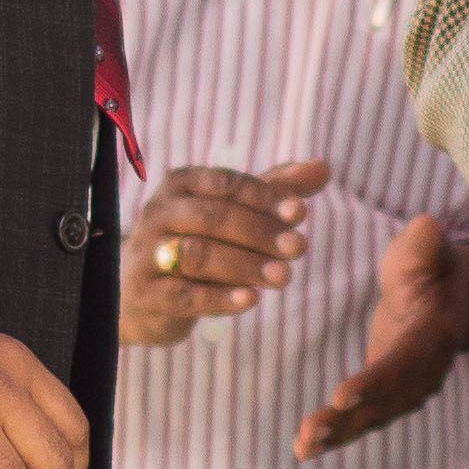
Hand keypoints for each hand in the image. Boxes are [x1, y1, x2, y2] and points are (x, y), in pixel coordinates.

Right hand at [123, 160, 325, 344]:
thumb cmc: (199, 239)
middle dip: (261, 233)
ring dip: (246, 266)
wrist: (144, 293)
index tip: (300, 214)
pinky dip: (220, 298)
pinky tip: (252, 300)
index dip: (265, 198)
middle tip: (299, 248)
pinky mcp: (146, 293)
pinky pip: (184, 295)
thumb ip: (276, 189)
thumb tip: (323, 168)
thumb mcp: (234, 210)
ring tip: (284, 276)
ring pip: (198, 255)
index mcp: (181, 184)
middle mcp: (158, 212)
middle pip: (214, 218)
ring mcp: (147, 253)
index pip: (227, 185)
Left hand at [293, 214, 468, 459]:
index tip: (340, 397)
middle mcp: (426, 370)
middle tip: (310, 431)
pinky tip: (304, 448)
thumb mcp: (430, 250)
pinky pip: (368, 418)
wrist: (459, 295)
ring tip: (302, 447)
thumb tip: (425, 225)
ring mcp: (411, 386)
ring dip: (340, 434)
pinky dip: (339, 434)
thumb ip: (423, 245)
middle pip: (388, 401)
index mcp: (434, 334)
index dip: (374, 381)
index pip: (404, 361)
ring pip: (376, 416)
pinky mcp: (393, 393)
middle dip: (349, 420)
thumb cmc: (435, 267)